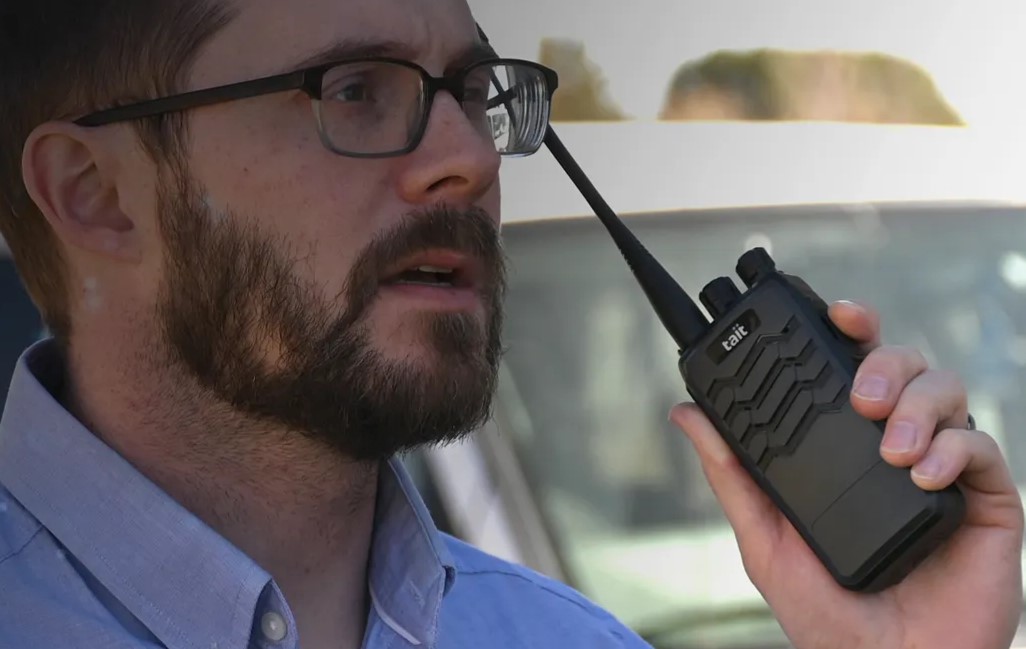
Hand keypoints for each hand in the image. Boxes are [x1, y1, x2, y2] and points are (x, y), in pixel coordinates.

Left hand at [669, 300, 1023, 648]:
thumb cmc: (826, 612)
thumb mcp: (764, 535)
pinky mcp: (987, 501)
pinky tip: (920, 474)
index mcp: (847, 449)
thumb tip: (687, 414)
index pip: (851, 370)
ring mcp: (943, 469)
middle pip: (904, 365)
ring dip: (917, 404)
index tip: (832, 310)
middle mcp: (896, 446)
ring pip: (947, 390)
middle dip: (884, 361)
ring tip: (889, 448)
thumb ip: (731, 472)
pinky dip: (954, 448)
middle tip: (860, 396)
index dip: (848, 330)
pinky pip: (983, 446)